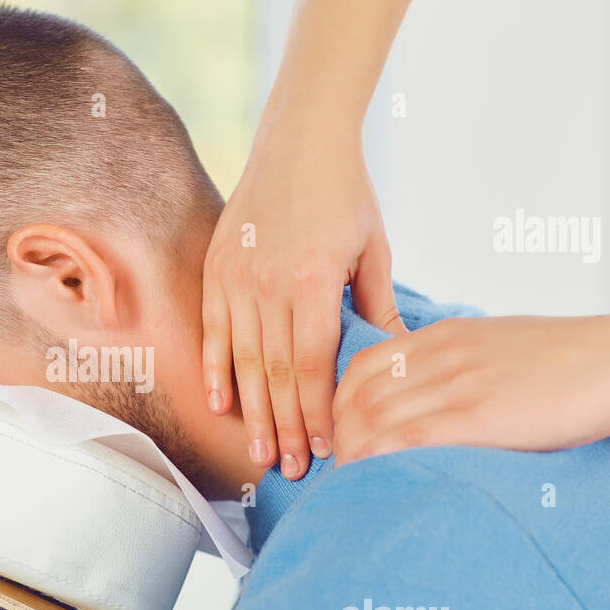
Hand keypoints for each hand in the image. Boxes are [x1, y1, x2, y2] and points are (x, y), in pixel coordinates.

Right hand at [201, 125, 405, 481]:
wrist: (298, 138)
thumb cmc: (344, 192)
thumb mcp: (373, 248)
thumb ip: (376, 307)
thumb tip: (395, 359)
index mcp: (312, 281)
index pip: (313, 364)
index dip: (318, 412)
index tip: (325, 449)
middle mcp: (268, 284)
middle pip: (277, 373)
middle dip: (284, 427)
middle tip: (288, 471)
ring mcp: (237, 278)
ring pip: (244, 360)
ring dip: (252, 412)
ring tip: (258, 454)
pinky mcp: (217, 270)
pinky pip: (214, 331)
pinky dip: (216, 370)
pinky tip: (220, 404)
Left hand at [332, 314, 609, 463]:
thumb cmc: (564, 360)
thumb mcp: (495, 345)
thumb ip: (456, 363)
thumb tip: (429, 396)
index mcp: (441, 336)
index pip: (360, 366)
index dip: (336, 405)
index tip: (337, 437)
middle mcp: (439, 355)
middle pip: (357, 397)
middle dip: (336, 437)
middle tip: (333, 472)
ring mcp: (458, 383)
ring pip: (373, 419)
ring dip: (349, 456)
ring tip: (345, 486)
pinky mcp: (480, 416)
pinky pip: (408, 437)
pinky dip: (378, 461)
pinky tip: (370, 483)